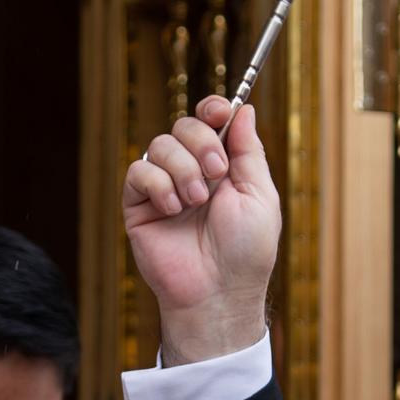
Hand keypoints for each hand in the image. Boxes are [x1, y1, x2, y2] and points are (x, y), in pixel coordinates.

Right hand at [123, 96, 280, 363]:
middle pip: (184, 125)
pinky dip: (158, 184)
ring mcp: (164, 187)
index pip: (210, 120)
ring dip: (183, 169)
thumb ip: (249, 150)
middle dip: (202, 142)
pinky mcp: (139, 206)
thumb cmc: (246, 252)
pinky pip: (139, 172)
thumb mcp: (260, 195)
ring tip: (196, 201)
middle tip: (216, 173)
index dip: (212, 107)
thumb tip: (243, 109)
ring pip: (160, 145)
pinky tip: (172, 209)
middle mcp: (191, 172)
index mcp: (223, 166)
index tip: (220, 111)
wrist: (218, 291)